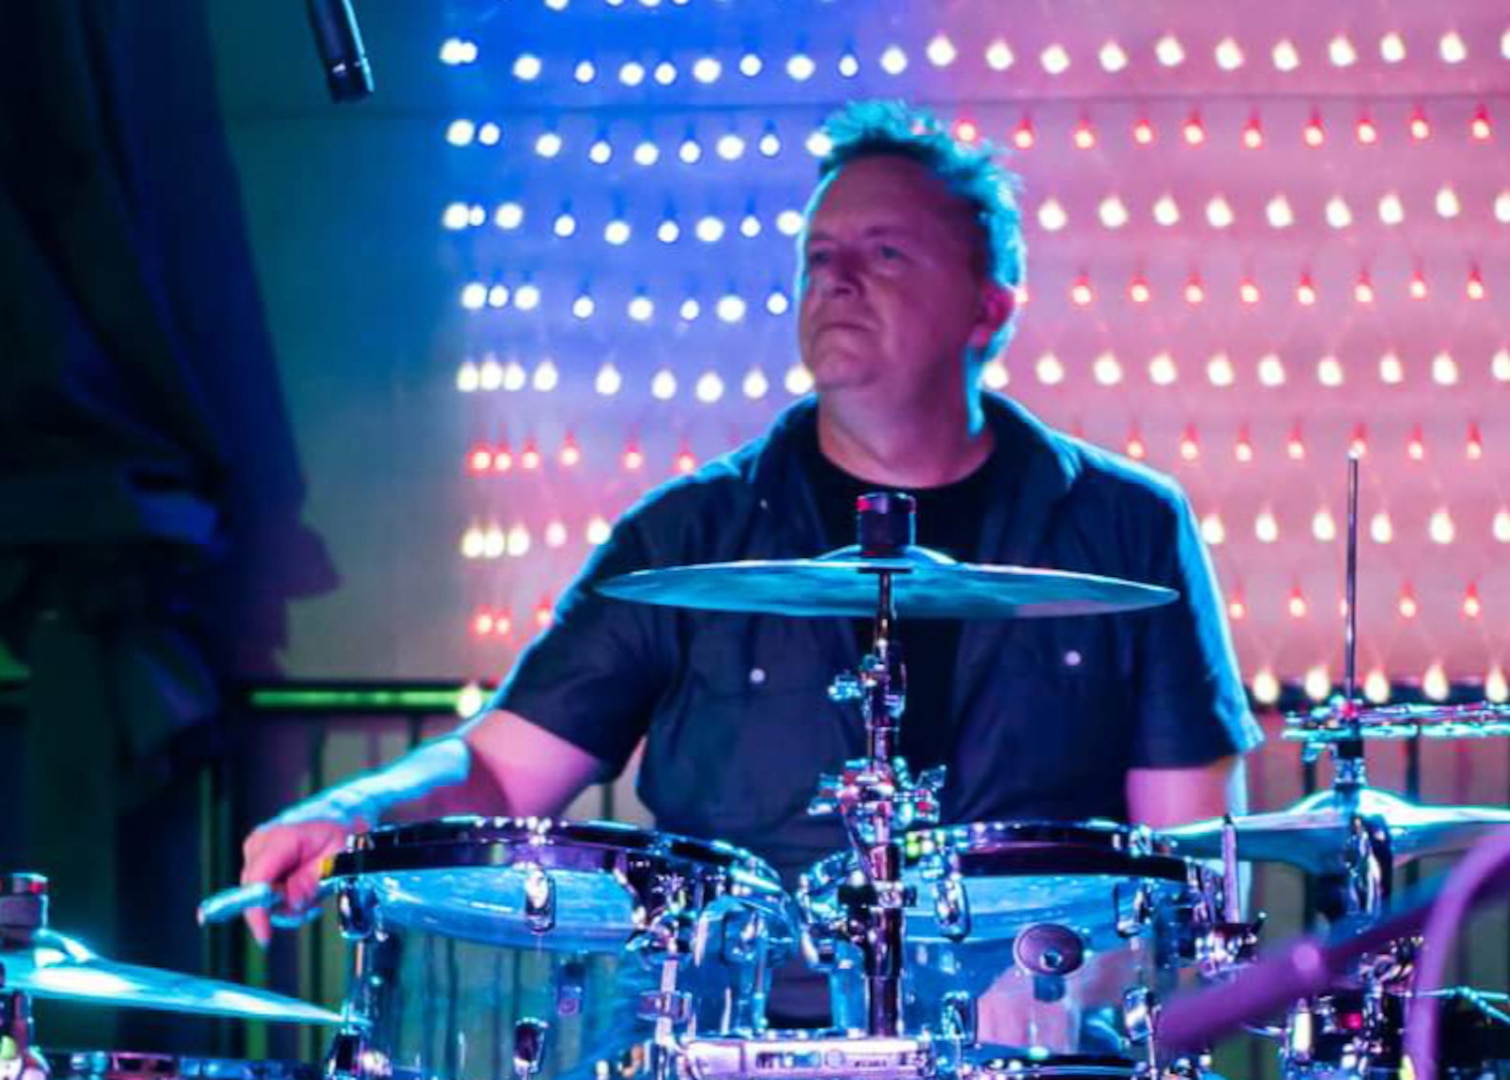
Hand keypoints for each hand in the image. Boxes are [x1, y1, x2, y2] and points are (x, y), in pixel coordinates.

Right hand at [239, 815, 355, 945]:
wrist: (339, 813)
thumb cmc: (340, 829)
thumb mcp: (338, 855)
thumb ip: (314, 880)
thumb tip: (293, 904)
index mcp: (279, 839)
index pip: (256, 882)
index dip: (257, 913)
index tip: (265, 938)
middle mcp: (260, 844)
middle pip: (257, 894)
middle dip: (284, 908)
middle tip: (313, 904)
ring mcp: (256, 852)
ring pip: (260, 897)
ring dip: (286, 904)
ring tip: (313, 891)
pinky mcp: (258, 861)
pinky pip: (265, 891)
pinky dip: (284, 897)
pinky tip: (303, 888)